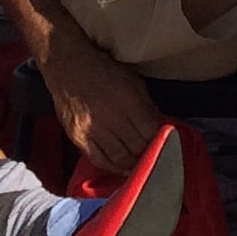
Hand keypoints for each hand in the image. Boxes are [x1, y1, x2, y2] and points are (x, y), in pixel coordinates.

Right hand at [39, 30, 160, 170]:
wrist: (68, 67)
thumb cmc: (104, 71)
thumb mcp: (133, 82)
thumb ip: (146, 106)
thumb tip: (159, 127)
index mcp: (128, 101)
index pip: (150, 131)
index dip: (161, 141)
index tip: (167, 145)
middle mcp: (110, 117)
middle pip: (136, 146)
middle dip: (150, 154)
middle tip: (158, 159)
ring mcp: (91, 129)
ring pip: (119, 157)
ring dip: (133, 164)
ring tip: (142, 165)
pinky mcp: (77, 137)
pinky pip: (98, 159)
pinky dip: (113, 167)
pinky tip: (123, 169)